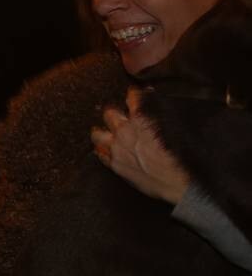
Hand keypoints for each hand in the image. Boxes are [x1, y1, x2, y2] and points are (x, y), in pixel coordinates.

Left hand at [90, 88, 190, 204]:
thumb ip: (161, 116)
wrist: (176, 182)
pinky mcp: (115, 164)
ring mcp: (117, 148)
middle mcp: (125, 131)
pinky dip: (101, 150)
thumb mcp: (175, 129)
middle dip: (113, 112)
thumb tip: (155, 109)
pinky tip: (101, 150)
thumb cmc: (180, 157)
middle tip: (115, 114)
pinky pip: (100, 154)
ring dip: (100, 132)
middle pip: (109, 114)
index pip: (133, 98)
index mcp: (141, 119)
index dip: (133, 95)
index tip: (133, 93)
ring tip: (99, 131)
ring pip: (97, 135)